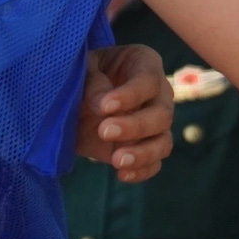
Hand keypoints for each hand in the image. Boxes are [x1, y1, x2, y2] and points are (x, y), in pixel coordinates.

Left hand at [76, 44, 173, 182]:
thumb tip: (103, 104)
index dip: (130, 95)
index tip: (104, 106)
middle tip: (104, 130)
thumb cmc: (83, 74)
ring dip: (143, 153)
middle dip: (135, 126)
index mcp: (144, 64)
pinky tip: (122, 174)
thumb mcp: (82, 67)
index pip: (148, 81)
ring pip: (163, 142)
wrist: (75, 100)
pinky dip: (141, 171)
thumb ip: (92, 81)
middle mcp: (158, 94)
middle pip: (162, 114)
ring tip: (117, 160)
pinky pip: (154, 163)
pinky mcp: (145, 148)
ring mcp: (155, 124)